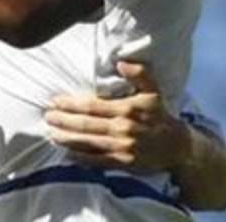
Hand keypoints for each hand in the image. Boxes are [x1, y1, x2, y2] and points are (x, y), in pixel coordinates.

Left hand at [46, 61, 189, 173]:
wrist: (177, 147)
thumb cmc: (160, 116)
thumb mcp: (153, 91)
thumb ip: (139, 73)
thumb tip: (120, 63)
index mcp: (127, 109)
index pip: (92, 105)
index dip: (71, 104)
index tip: (55, 101)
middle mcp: (122, 128)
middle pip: (85, 124)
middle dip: (63, 120)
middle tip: (48, 116)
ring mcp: (122, 147)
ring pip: (87, 142)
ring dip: (67, 138)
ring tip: (51, 133)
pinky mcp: (123, 163)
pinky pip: (96, 160)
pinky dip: (80, 157)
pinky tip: (67, 153)